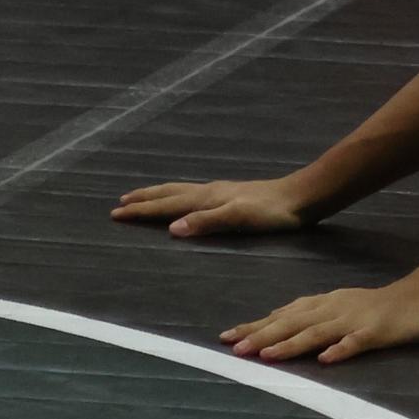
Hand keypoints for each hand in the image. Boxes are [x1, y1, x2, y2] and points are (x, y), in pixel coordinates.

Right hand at [112, 176, 314, 237]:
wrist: (302, 197)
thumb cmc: (272, 212)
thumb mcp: (239, 218)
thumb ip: (206, 222)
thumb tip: (171, 228)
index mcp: (207, 199)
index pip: (167, 204)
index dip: (142, 210)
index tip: (116, 213)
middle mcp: (210, 192)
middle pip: (170, 193)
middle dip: (145, 198)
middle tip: (121, 202)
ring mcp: (222, 191)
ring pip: (182, 190)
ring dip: (160, 194)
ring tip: (144, 196)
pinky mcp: (233, 194)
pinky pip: (195, 193)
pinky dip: (180, 195)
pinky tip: (188, 198)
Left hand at [221, 283, 418, 363]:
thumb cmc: (376, 306)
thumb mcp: (337, 303)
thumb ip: (307, 311)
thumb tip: (273, 318)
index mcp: (323, 304)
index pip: (283, 315)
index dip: (255, 325)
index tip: (226, 337)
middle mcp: (333, 310)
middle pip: (293, 323)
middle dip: (263, 336)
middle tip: (236, 349)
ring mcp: (354, 321)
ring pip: (318, 333)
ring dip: (292, 344)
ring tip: (268, 356)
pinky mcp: (376, 332)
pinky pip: (356, 342)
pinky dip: (340, 350)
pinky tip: (326, 360)